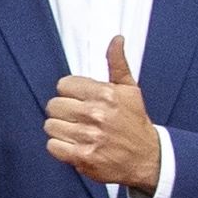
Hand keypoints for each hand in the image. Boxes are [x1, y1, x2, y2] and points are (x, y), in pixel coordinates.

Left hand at [45, 35, 161, 192]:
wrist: (146, 158)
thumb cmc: (134, 122)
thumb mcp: (130, 90)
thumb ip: (117, 64)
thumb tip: (116, 39)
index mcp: (105, 94)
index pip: (64, 85)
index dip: (70, 93)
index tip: (80, 100)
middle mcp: (95, 114)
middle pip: (54, 105)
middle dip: (63, 111)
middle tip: (77, 117)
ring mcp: (88, 136)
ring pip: (50, 125)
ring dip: (60, 129)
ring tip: (76, 131)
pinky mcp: (82, 156)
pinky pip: (52, 146)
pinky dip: (60, 147)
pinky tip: (73, 145)